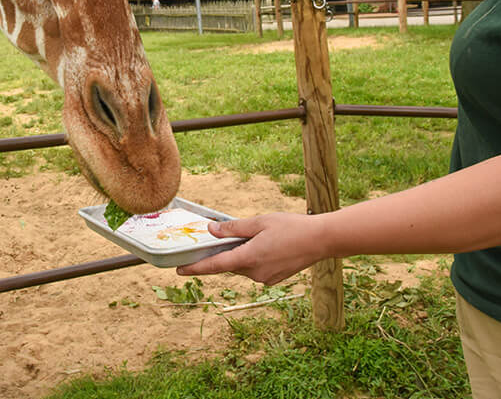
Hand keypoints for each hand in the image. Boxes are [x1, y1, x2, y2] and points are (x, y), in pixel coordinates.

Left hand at [176, 212, 325, 284]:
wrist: (322, 240)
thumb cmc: (292, 227)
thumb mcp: (259, 222)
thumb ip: (233, 228)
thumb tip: (211, 230)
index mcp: (249, 258)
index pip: (215, 266)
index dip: (196, 269)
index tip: (179, 270)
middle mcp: (255, 273)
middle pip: (230, 264)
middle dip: (224, 252)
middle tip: (222, 237)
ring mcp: (266, 278)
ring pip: (243, 266)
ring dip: (241, 253)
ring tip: (255, 236)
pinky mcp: (275, 278)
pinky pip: (255, 269)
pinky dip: (253, 258)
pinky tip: (265, 245)